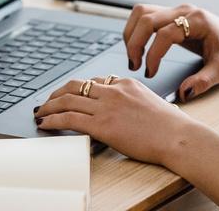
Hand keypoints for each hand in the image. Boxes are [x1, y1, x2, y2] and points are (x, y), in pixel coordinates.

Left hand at [34, 76, 198, 165]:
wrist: (178, 137)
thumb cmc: (171, 127)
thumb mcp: (151, 104)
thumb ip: (134, 103)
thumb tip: (126, 114)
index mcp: (126, 84)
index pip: (95, 81)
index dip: (78, 90)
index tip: (71, 96)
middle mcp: (114, 90)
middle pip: (76, 86)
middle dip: (57, 93)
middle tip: (48, 102)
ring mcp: (107, 106)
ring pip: (67, 99)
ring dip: (49, 106)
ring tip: (40, 113)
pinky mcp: (102, 124)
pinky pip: (69, 118)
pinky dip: (52, 120)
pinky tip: (45, 124)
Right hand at [123, 4, 218, 100]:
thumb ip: (203, 81)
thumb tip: (182, 93)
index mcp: (197, 20)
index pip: (165, 33)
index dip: (153, 54)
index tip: (150, 73)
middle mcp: (184, 11)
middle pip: (147, 17)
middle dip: (135, 43)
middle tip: (135, 66)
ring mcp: (176, 10)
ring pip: (142, 12)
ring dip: (131, 34)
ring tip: (133, 57)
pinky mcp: (170, 15)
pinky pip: (145, 16)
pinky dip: (136, 31)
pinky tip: (138, 49)